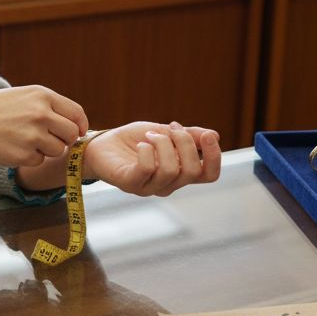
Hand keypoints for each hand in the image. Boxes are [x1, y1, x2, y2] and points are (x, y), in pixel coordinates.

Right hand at [0, 85, 88, 168]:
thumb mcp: (23, 96)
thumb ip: (48, 107)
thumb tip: (75, 124)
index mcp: (42, 96)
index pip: (76, 113)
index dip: (80, 125)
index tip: (79, 132)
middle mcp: (41, 114)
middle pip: (72, 134)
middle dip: (65, 140)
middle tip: (49, 139)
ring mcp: (33, 135)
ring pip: (58, 150)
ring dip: (46, 150)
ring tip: (24, 141)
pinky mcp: (24, 155)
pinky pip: (39, 161)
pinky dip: (29, 158)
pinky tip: (12, 148)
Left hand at [84, 121, 220, 195]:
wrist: (102, 144)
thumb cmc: (134, 140)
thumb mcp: (165, 132)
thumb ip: (188, 135)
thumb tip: (214, 135)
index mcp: (181, 173)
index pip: (210, 175)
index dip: (215, 157)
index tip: (208, 136)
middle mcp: (168, 184)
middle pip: (192, 171)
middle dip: (184, 142)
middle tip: (169, 128)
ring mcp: (149, 187)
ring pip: (171, 170)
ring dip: (163, 144)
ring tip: (149, 135)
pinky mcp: (130, 183)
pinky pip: (147, 169)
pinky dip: (147, 151)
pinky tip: (141, 144)